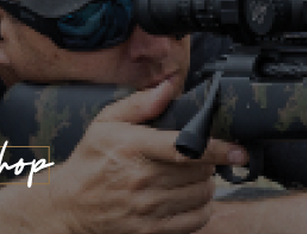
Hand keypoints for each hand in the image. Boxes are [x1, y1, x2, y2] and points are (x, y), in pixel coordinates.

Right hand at [38, 79, 245, 233]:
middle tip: (196, 159)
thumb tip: (168, 86)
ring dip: (204, 185)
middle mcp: (141, 179)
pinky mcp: (150, 231)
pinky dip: (200, 209)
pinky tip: (188, 200)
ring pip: (201, 195)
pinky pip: (195, 220)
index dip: (218, 149)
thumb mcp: (105, 124)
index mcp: (132, 148)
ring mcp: (146, 208)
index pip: (185, 149)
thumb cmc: (90, 162)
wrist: (67, 206)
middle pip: (200, 172)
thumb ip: (139, 104)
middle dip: (207, 163)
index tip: (238, 150)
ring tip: (190, 178)